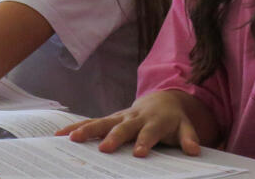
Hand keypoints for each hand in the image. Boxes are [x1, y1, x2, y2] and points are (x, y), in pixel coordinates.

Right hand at [56, 90, 201, 156]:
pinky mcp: (109, 119)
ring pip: (102, 122)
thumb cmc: (173, 119)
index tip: (139, 154)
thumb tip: (194, 150)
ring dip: (87, 130)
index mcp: (154, 121)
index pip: (149, 133)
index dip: (145, 142)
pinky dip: (76, 127)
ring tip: (72, 139)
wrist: (162, 101)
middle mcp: (134, 117)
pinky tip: (60, 135)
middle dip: (113, 138)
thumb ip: (189, 138)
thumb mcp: (185, 127)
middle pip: (122, 127)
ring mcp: (119, 117)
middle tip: (104, 149)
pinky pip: (91, 123)